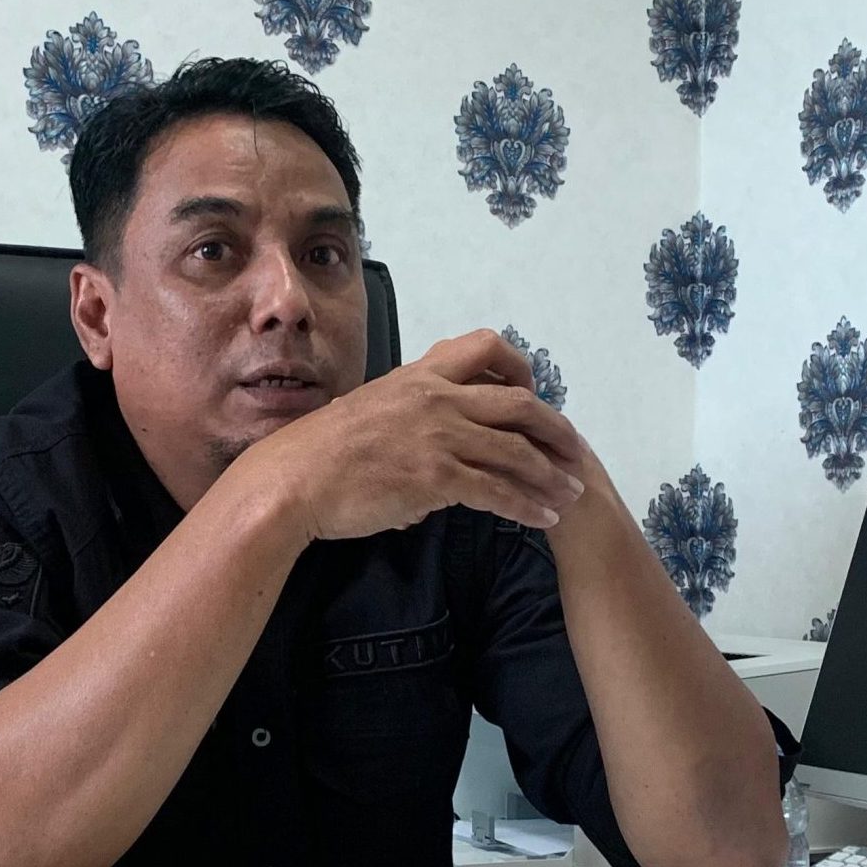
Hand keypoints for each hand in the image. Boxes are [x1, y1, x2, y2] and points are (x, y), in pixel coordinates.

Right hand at [242, 329, 589, 542]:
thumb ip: (407, 418)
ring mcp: (437, 436)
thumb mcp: (368, 411)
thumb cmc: (320, 453)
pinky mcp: (434, 477)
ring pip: (516, 450)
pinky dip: (526, 506)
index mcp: (419, 375)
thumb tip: (427, 451)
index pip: (485, 347)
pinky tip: (542, 519)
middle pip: (518, 402)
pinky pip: (496, 491)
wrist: (291, 480)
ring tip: (570, 494)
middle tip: (574, 452)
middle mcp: (435, 397)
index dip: (521, 366)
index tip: (535, 392)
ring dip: (550, 475)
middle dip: (555, 428)